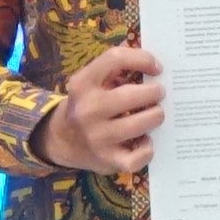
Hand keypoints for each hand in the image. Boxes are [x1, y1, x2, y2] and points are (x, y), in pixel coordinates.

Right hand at [34, 44, 163, 176]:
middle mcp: (87, 110)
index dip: (142, 59)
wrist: (60, 140)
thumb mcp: (90, 82)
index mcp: (82, 84)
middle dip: (155, 92)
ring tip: (155, 114)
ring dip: (155, 117)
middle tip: (159, 94)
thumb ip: (115, 68)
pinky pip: (138, 157)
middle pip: (134, 95)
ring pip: (142, 124)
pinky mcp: (107, 160)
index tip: (157, 68)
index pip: (115, 59)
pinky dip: (147, 150)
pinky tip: (145, 142)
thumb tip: (150, 58)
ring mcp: (97, 138)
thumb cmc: (86, 104)